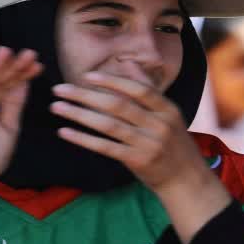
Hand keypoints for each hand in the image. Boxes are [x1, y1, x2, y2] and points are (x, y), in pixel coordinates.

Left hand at [49, 66, 212, 191]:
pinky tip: (65, 132)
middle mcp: (158, 125)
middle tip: (59, 89)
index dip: (112, 81)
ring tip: (57, 107)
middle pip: (117, 105)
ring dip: (79, 115)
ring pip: (108, 125)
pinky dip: (84, 139)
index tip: (86, 75)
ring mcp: (148, 144)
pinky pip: (105, 147)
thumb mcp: (168, 115)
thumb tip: (129, 63)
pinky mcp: (137, 161)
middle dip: (85, 95)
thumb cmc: (173, 143)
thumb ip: (147, 90)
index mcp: (167, 109)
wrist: (186, 180)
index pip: (138, 89)